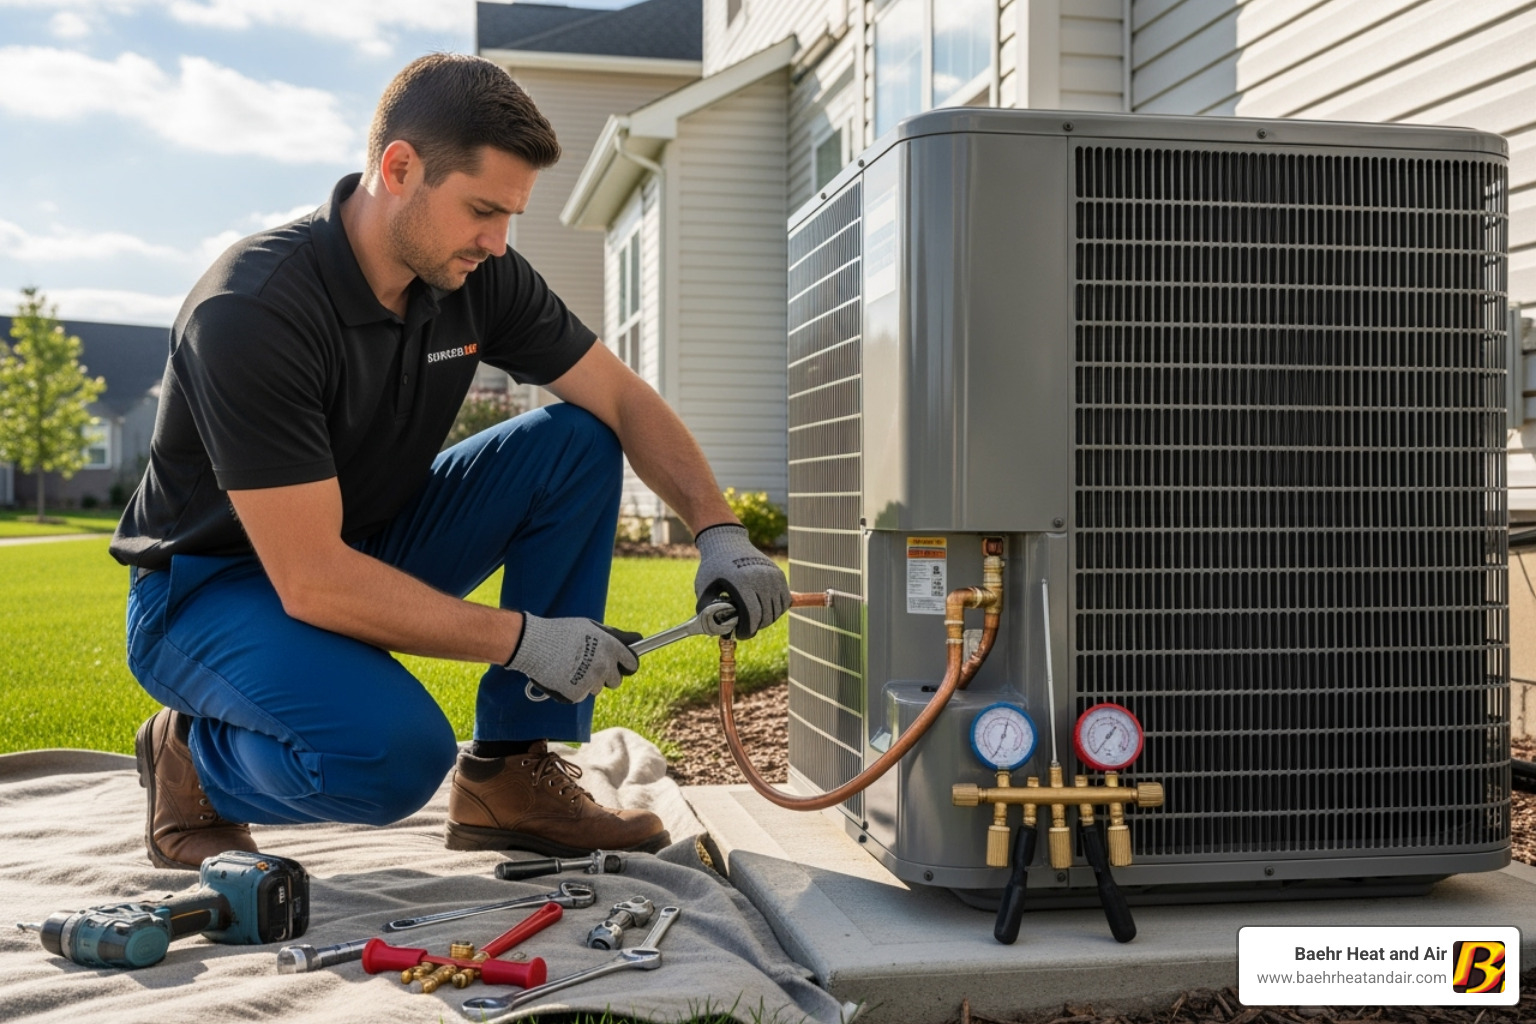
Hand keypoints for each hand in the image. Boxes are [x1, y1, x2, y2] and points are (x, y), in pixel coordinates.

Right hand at [506, 614, 641, 703]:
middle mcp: (604, 666)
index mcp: (611, 648)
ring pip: (597, 688)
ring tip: (570, 666)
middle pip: (616, 681)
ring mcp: (590, 682)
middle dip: (606, 676)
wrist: (533, 644)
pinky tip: (561, 675)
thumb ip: (615, 636)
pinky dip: (572, 689)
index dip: (626, 665)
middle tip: (589, 665)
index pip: (632, 664)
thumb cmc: (562, 632)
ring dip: (587, 681)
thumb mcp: (591, 627)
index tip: (622, 665)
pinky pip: (580, 695)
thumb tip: (638, 638)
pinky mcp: (575, 694)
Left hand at [693, 523, 788, 640]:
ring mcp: (772, 575)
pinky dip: (777, 609)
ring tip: (755, 620)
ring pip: (777, 609)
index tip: (741, 633)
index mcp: (742, 582)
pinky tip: (765, 611)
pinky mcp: (778, 574)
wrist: (727, 542)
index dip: (747, 630)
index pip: (752, 615)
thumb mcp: (704, 588)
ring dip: (767, 619)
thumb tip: (717, 631)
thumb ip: (707, 611)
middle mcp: (761, 578)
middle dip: (756, 626)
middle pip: (766, 615)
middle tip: (746, 629)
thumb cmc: (713, 568)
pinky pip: (784, 599)